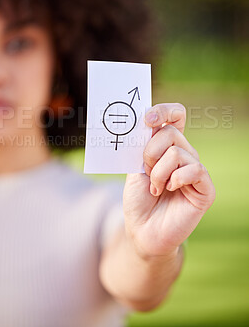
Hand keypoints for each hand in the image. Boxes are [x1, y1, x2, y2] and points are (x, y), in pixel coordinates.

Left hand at [123, 103, 215, 258]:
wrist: (142, 230)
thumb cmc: (138, 199)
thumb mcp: (135, 167)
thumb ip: (144, 146)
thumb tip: (149, 122)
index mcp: (168, 146)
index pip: (175, 116)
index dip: (164, 110)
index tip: (147, 119)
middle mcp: (184, 154)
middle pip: (170, 133)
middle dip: (150, 152)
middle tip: (146, 172)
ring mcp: (195, 170)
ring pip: (178, 152)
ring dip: (158, 172)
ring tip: (155, 188)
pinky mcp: (205, 188)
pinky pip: (194, 169)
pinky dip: (175, 179)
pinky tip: (170, 190)